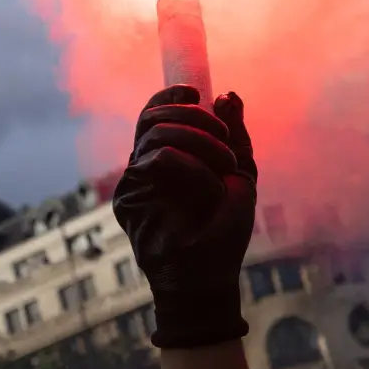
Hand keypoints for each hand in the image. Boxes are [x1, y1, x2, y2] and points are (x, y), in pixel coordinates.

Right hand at [110, 86, 256, 348]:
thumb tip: (228, 96)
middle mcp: (147, 165)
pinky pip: (159, 159)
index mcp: (169, 157)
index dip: (171, 96)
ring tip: (226, 167)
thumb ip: (234, 138)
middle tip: (224, 139)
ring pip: (157, 132)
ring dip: (200, 140)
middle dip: (193, 116)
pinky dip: (192, 168)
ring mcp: (136, 181)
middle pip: (153, 116)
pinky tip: (209, 189)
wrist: (209, 276)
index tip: (195, 92)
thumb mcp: (239, 178)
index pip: (156, 114)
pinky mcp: (129, 198)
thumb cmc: (223, 232)